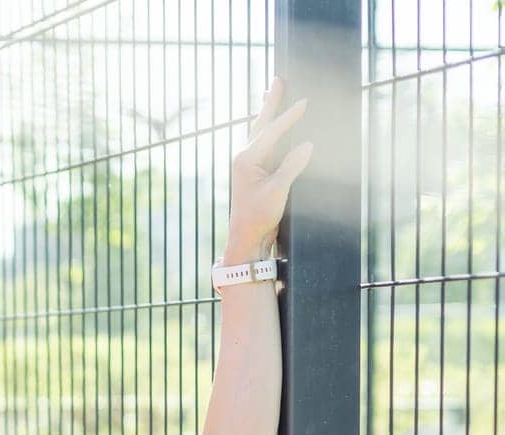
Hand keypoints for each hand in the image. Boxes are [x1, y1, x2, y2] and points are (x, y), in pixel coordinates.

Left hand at [226, 76, 314, 260]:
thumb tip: (308, 145)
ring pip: (262, 130)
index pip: (271, 132)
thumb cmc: (259, 216)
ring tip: (274, 91)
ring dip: (269, 111)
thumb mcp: (278, 191)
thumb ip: (292, 166)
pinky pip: (267, 143)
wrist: (247, 237)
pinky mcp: (256, 171)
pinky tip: (276, 123)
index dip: (289, 116)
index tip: (305, 101)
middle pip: (261, 123)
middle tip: (277, 78)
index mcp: (246, 160)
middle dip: (271, 101)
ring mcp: (249, 163)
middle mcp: (244, 157)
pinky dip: (273, 129)